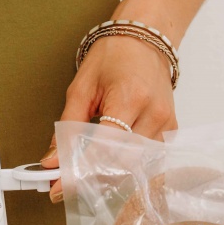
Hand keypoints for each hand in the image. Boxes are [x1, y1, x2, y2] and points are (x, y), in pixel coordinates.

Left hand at [42, 32, 177, 202]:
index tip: (59, 185)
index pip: (104, 147)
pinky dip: (125, 162)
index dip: (80, 169)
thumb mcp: (82, 88)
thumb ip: (67, 127)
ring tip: (83, 169)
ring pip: (134, 164)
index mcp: (130, 97)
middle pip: (122, 162)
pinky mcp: (170, 128)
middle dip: (91, 176)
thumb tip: (53, 159)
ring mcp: (166, 122)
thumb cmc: (115, 56)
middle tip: (65, 181)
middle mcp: (153, 112)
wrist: (144, 39)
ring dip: (107, 171)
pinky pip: (146, 157)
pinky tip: (108, 160)